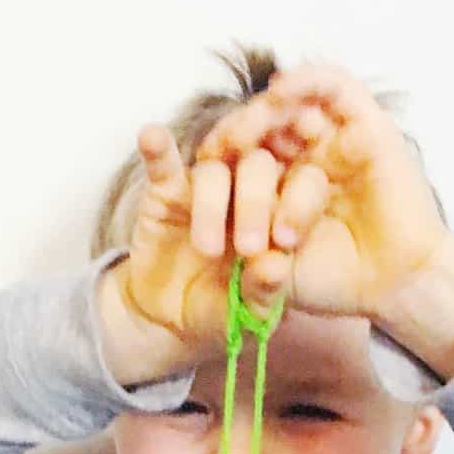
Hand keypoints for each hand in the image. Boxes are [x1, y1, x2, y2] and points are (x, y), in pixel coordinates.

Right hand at [112, 123, 292, 355]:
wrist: (169, 317)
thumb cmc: (221, 311)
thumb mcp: (247, 314)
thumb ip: (264, 292)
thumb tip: (276, 266)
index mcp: (283, 211)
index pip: (301, 188)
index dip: (299, 205)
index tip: (288, 240)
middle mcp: (248, 188)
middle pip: (258, 169)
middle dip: (255, 205)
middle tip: (249, 248)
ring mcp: (208, 184)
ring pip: (213, 171)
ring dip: (211, 205)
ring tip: (207, 247)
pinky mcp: (166, 187)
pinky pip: (163, 162)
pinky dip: (158, 149)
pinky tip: (152, 137)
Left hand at [190, 62, 453, 322]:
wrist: (394, 286)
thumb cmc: (336, 281)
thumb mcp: (274, 268)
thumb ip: (243, 253)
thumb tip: (210, 244)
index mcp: (275, 187)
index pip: (234, 162)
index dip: (211, 167)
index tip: (189, 184)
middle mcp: (302, 156)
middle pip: (258, 129)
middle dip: (232, 139)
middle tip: (218, 158)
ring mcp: (333, 137)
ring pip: (290, 104)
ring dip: (259, 111)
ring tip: (242, 134)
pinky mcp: (366, 124)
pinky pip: (333, 85)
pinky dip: (304, 80)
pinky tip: (277, 91)